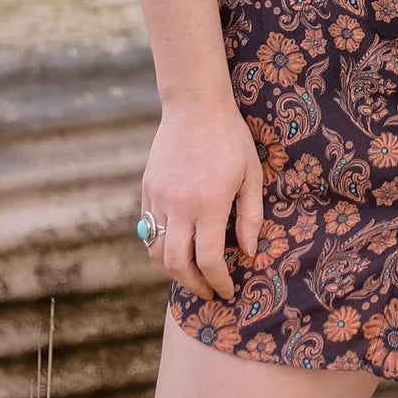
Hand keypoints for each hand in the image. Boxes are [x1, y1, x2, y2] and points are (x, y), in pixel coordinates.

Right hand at [139, 96, 263, 302]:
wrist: (195, 105)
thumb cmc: (230, 138)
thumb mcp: (251, 175)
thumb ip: (250, 217)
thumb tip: (248, 253)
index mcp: (209, 204)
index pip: (208, 260)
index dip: (218, 282)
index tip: (227, 291)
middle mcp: (179, 205)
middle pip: (176, 264)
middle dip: (193, 285)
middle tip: (207, 291)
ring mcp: (158, 197)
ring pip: (155, 250)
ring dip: (172, 270)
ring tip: (190, 273)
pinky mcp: (147, 188)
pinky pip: (147, 229)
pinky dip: (158, 246)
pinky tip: (175, 246)